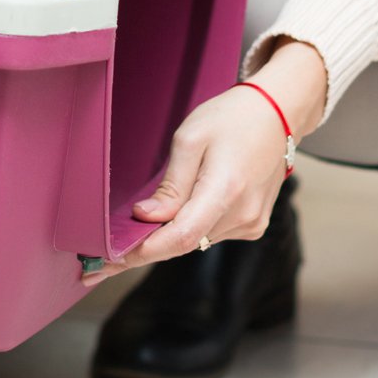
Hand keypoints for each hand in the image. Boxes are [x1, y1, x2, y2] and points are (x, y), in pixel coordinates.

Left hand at [86, 40, 327, 289]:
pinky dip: (187, 230)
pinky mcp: (253, 224)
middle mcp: (242, 215)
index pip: (178, 236)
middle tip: (101, 263)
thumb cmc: (232, 118)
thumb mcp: (191, 139)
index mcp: (225, 190)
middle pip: (183, 243)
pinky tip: (170, 220)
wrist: (276, 113)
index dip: (142, 251)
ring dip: (165, 238)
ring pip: (195, 240)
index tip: (110, 259)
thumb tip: (146, 217)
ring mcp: (251, 223)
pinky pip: (210, 233)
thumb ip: (170, 185)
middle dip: (143, 250)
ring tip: (130, 237)